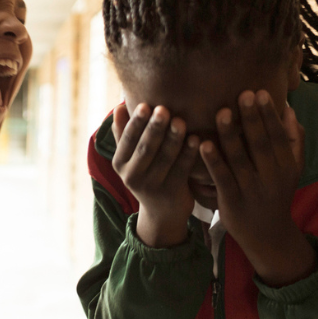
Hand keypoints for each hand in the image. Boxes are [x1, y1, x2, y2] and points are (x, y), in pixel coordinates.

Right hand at [111, 103, 202, 247]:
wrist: (162, 213)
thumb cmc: (147, 174)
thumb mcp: (131, 158)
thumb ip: (124, 134)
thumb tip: (119, 107)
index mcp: (119, 163)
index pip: (127, 140)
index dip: (136, 123)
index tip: (145, 105)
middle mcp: (132, 176)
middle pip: (145, 148)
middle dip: (155, 128)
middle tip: (163, 109)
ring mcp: (152, 186)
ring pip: (164, 158)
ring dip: (173, 139)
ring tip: (181, 121)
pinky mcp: (172, 193)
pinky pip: (182, 170)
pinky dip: (189, 154)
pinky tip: (197, 139)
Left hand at [199, 90, 315, 285]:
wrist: (268, 235)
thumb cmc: (277, 193)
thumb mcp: (293, 169)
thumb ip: (295, 140)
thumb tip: (290, 109)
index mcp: (286, 165)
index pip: (278, 135)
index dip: (269, 114)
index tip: (260, 92)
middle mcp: (271, 176)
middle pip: (260, 143)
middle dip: (252, 118)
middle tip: (243, 94)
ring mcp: (251, 189)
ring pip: (240, 159)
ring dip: (231, 135)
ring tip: (222, 112)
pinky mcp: (232, 201)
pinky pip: (222, 178)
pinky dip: (214, 161)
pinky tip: (203, 144)